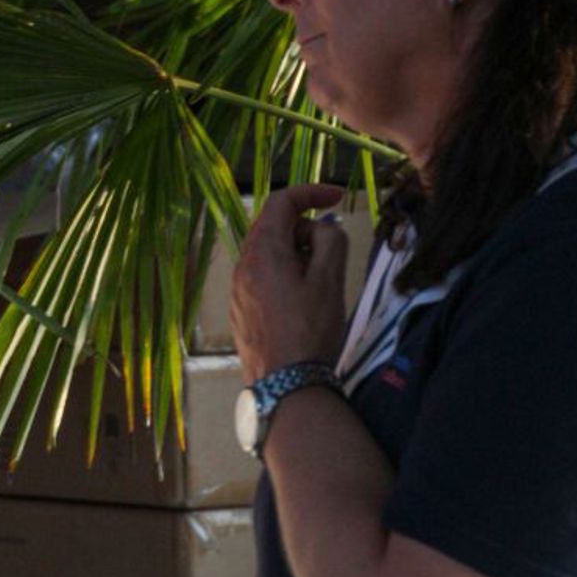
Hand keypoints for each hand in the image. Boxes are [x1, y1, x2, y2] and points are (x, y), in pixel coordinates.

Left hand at [230, 183, 348, 382]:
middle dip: (305, 227)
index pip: (282, 201)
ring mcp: (238, 290)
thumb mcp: (330, 278)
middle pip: (272, 226)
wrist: (285, 385)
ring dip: (295, 253)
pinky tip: (301, 301)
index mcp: (263, 251)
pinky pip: (261, 278)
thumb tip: (322, 228)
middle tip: (331, 249)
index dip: (311, 192)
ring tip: (319, 280)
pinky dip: (283, 274)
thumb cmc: (310, 329)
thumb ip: (330, 240)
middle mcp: (243, 265)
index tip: (338, 197)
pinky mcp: (240, 312)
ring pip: (267, 254)